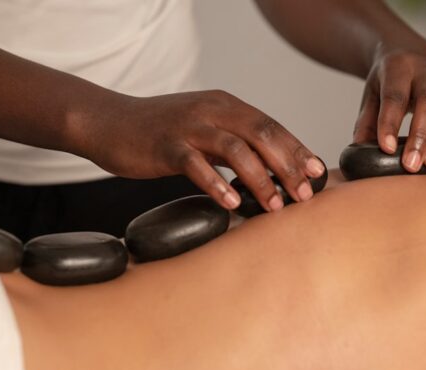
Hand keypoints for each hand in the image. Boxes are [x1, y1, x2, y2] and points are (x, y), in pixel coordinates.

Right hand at [78, 90, 324, 210]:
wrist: (108, 122)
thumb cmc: (162, 134)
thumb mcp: (206, 132)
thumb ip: (236, 146)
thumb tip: (273, 173)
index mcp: (227, 106)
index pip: (272, 126)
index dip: (297, 150)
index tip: (317, 174)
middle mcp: (213, 110)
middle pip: (262, 135)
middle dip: (288, 166)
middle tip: (304, 196)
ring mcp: (189, 126)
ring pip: (235, 149)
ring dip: (260, 179)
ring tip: (275, 206)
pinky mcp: (165, 145)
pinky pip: (196, 164)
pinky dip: (216, 184)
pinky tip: (231, 204)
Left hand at [353, 47, 425, 172]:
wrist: (410, 55)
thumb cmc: (388, 83)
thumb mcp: (371, 95)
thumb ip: (366, 122)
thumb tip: (360, 153)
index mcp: (398, 67)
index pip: (395, 95)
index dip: (391, 122)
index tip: (387, 149)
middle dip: (421, 135)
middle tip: (411, 165)